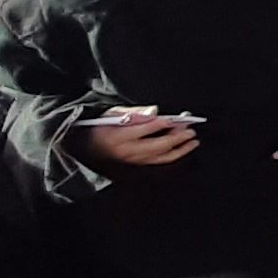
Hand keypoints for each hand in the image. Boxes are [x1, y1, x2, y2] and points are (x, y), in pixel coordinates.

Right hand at [80, 112, 198, 167]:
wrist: (85, 144)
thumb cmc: (100, 125)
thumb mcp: (112, 113)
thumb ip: (134, 113)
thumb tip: (153, 113)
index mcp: (117, 136)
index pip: (142, 130)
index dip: (158, 124)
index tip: (172, 119)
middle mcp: (126, 151)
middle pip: (155, 146)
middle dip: (175, 138)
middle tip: (190, 130)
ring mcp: (131, 160)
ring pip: (159, 157)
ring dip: (179, 149)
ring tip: (193, 141)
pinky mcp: (136, 164)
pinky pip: (157, 161)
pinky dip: (171, 155)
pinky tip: (183, 149)